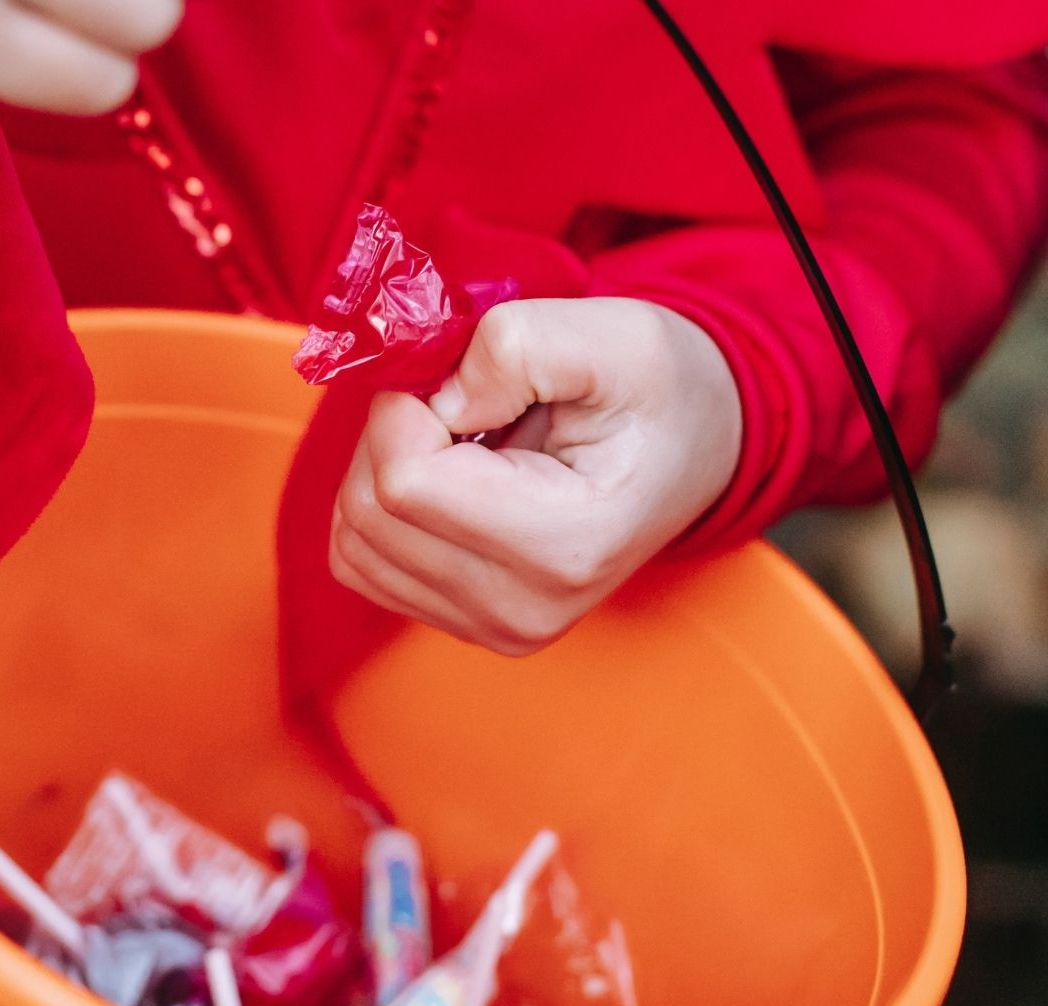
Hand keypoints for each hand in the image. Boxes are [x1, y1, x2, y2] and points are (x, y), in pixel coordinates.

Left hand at [329, 297, 743, 655]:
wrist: (695, 446)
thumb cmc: (660, 388)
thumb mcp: (609, 334)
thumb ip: (512, 347)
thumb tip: (433, 400)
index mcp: (564, 545)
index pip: (404, 482)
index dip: (405, 406)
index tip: (459, 379)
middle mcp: (522, 609)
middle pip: (368, 514)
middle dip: (390, 434)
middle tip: (458, 400)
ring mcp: (494, 629)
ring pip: (353, 542)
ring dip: (382, 469)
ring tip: (461, 440)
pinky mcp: (468, 626)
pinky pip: (364, 564)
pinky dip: (383, 508)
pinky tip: (447, 478)